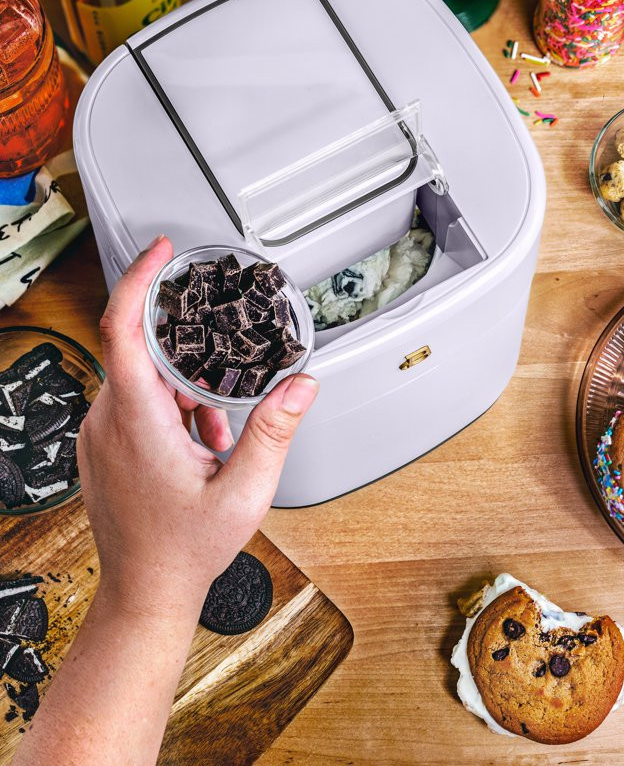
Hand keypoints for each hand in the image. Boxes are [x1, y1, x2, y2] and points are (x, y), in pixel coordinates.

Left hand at [77, 236, 317, 620]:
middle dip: (190, 363)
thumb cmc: (185, 549)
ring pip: (142, 382)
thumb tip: (299, 388)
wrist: (146, 591)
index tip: (160, 254)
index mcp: (137, 422)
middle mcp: (108, 422)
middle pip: (143, 354)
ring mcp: (101, 436)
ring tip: (213, 439)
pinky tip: (197, 446)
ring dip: (184, 395)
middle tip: (222, 388)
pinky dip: (169, 411)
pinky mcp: (102, 448)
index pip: (123, 329)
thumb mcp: (245, 490)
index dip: (138, 281)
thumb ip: (273, 432)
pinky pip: (134, 405)